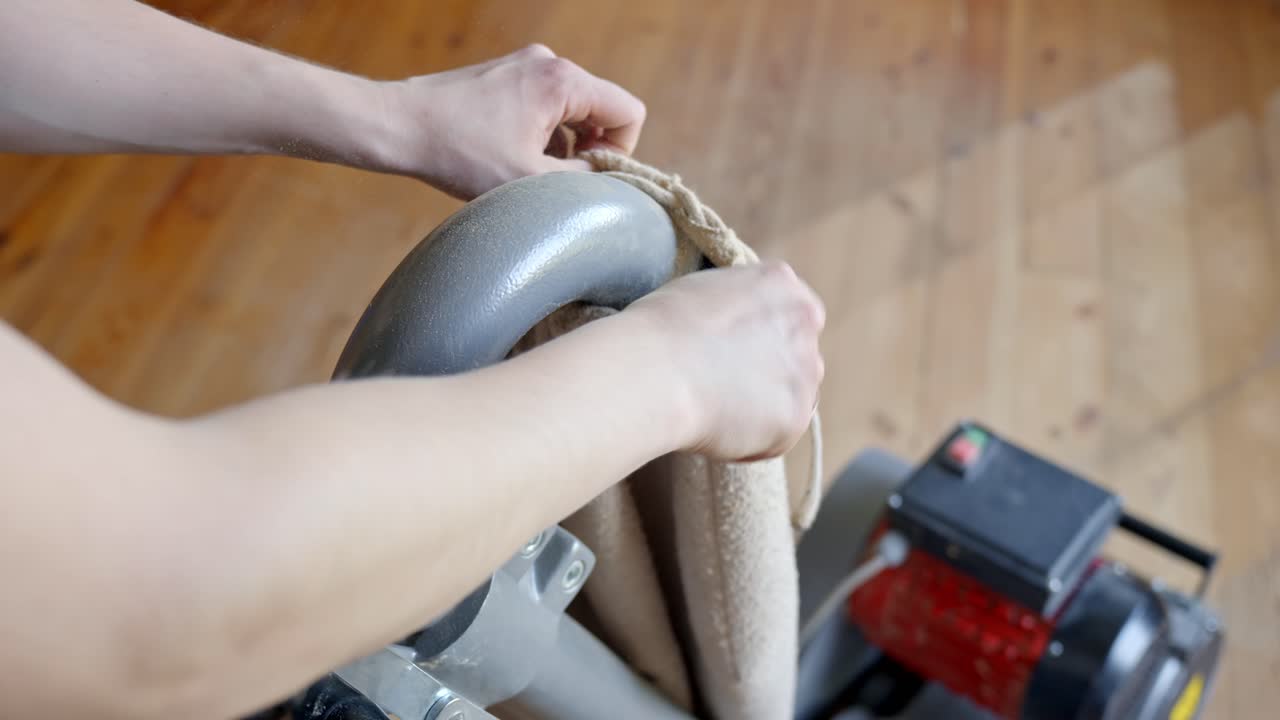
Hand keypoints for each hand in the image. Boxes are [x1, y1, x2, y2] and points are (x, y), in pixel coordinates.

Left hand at [374, 44, 645, 199]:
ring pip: (573, 109)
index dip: (619, 151)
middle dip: (590, 148)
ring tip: (529, 170)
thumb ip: (583, 180)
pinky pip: (545, 104)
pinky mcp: (505, 75)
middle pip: (601, 108)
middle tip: (559, 179)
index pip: (628, 112)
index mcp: (563, 81)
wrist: (400, 127)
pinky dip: (540, 133)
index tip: (589, 176)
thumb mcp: (531, 180)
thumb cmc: (460, 153)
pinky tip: (511, 156)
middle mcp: (549, 62)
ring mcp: (525, 64)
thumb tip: (605, 179)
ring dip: (563, 143)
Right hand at [629, 261, 825, 461]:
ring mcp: (805, 372)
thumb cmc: (662, 329)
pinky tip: (716, 428)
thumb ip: (735, 307)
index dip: (761, 337)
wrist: (656, 369)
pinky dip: (751, 441)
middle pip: (797, 356)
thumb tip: (734, 332)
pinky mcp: (796, 418)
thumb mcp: (705, 291)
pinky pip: (776, 436)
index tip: (735, 352)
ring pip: (791, 397)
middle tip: (723, 385)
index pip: (790, 314)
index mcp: (781, 284)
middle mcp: (804, 324)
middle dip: (769, 372)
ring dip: (764, 407)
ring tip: (715, 409)